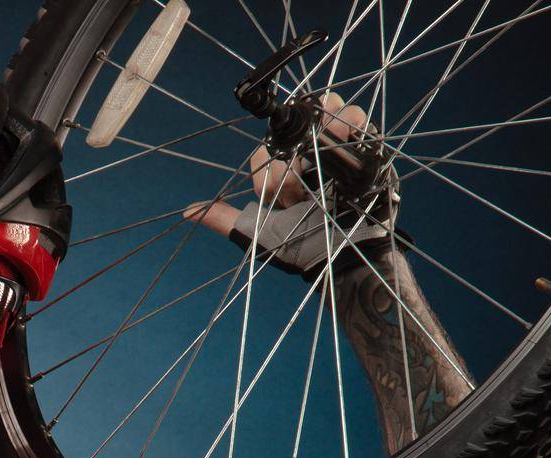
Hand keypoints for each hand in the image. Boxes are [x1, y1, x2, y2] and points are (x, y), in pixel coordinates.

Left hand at [183, 92, 398, 278]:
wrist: (346, 257)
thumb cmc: (302, 247)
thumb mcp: (259, 234)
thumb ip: (225, 220)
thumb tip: (187, 211)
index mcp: (279, 167)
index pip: (265, 148)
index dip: (268, 170)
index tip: (279, 200)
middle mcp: (304, 150)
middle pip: (294, 121)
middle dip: (293, 148)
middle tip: (301, 184)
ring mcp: (334, 144)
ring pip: (324, 108)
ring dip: (322, 125)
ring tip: (326, 147)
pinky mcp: (363, 144)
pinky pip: (355, 117)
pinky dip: (350, 121)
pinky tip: (345, 137)